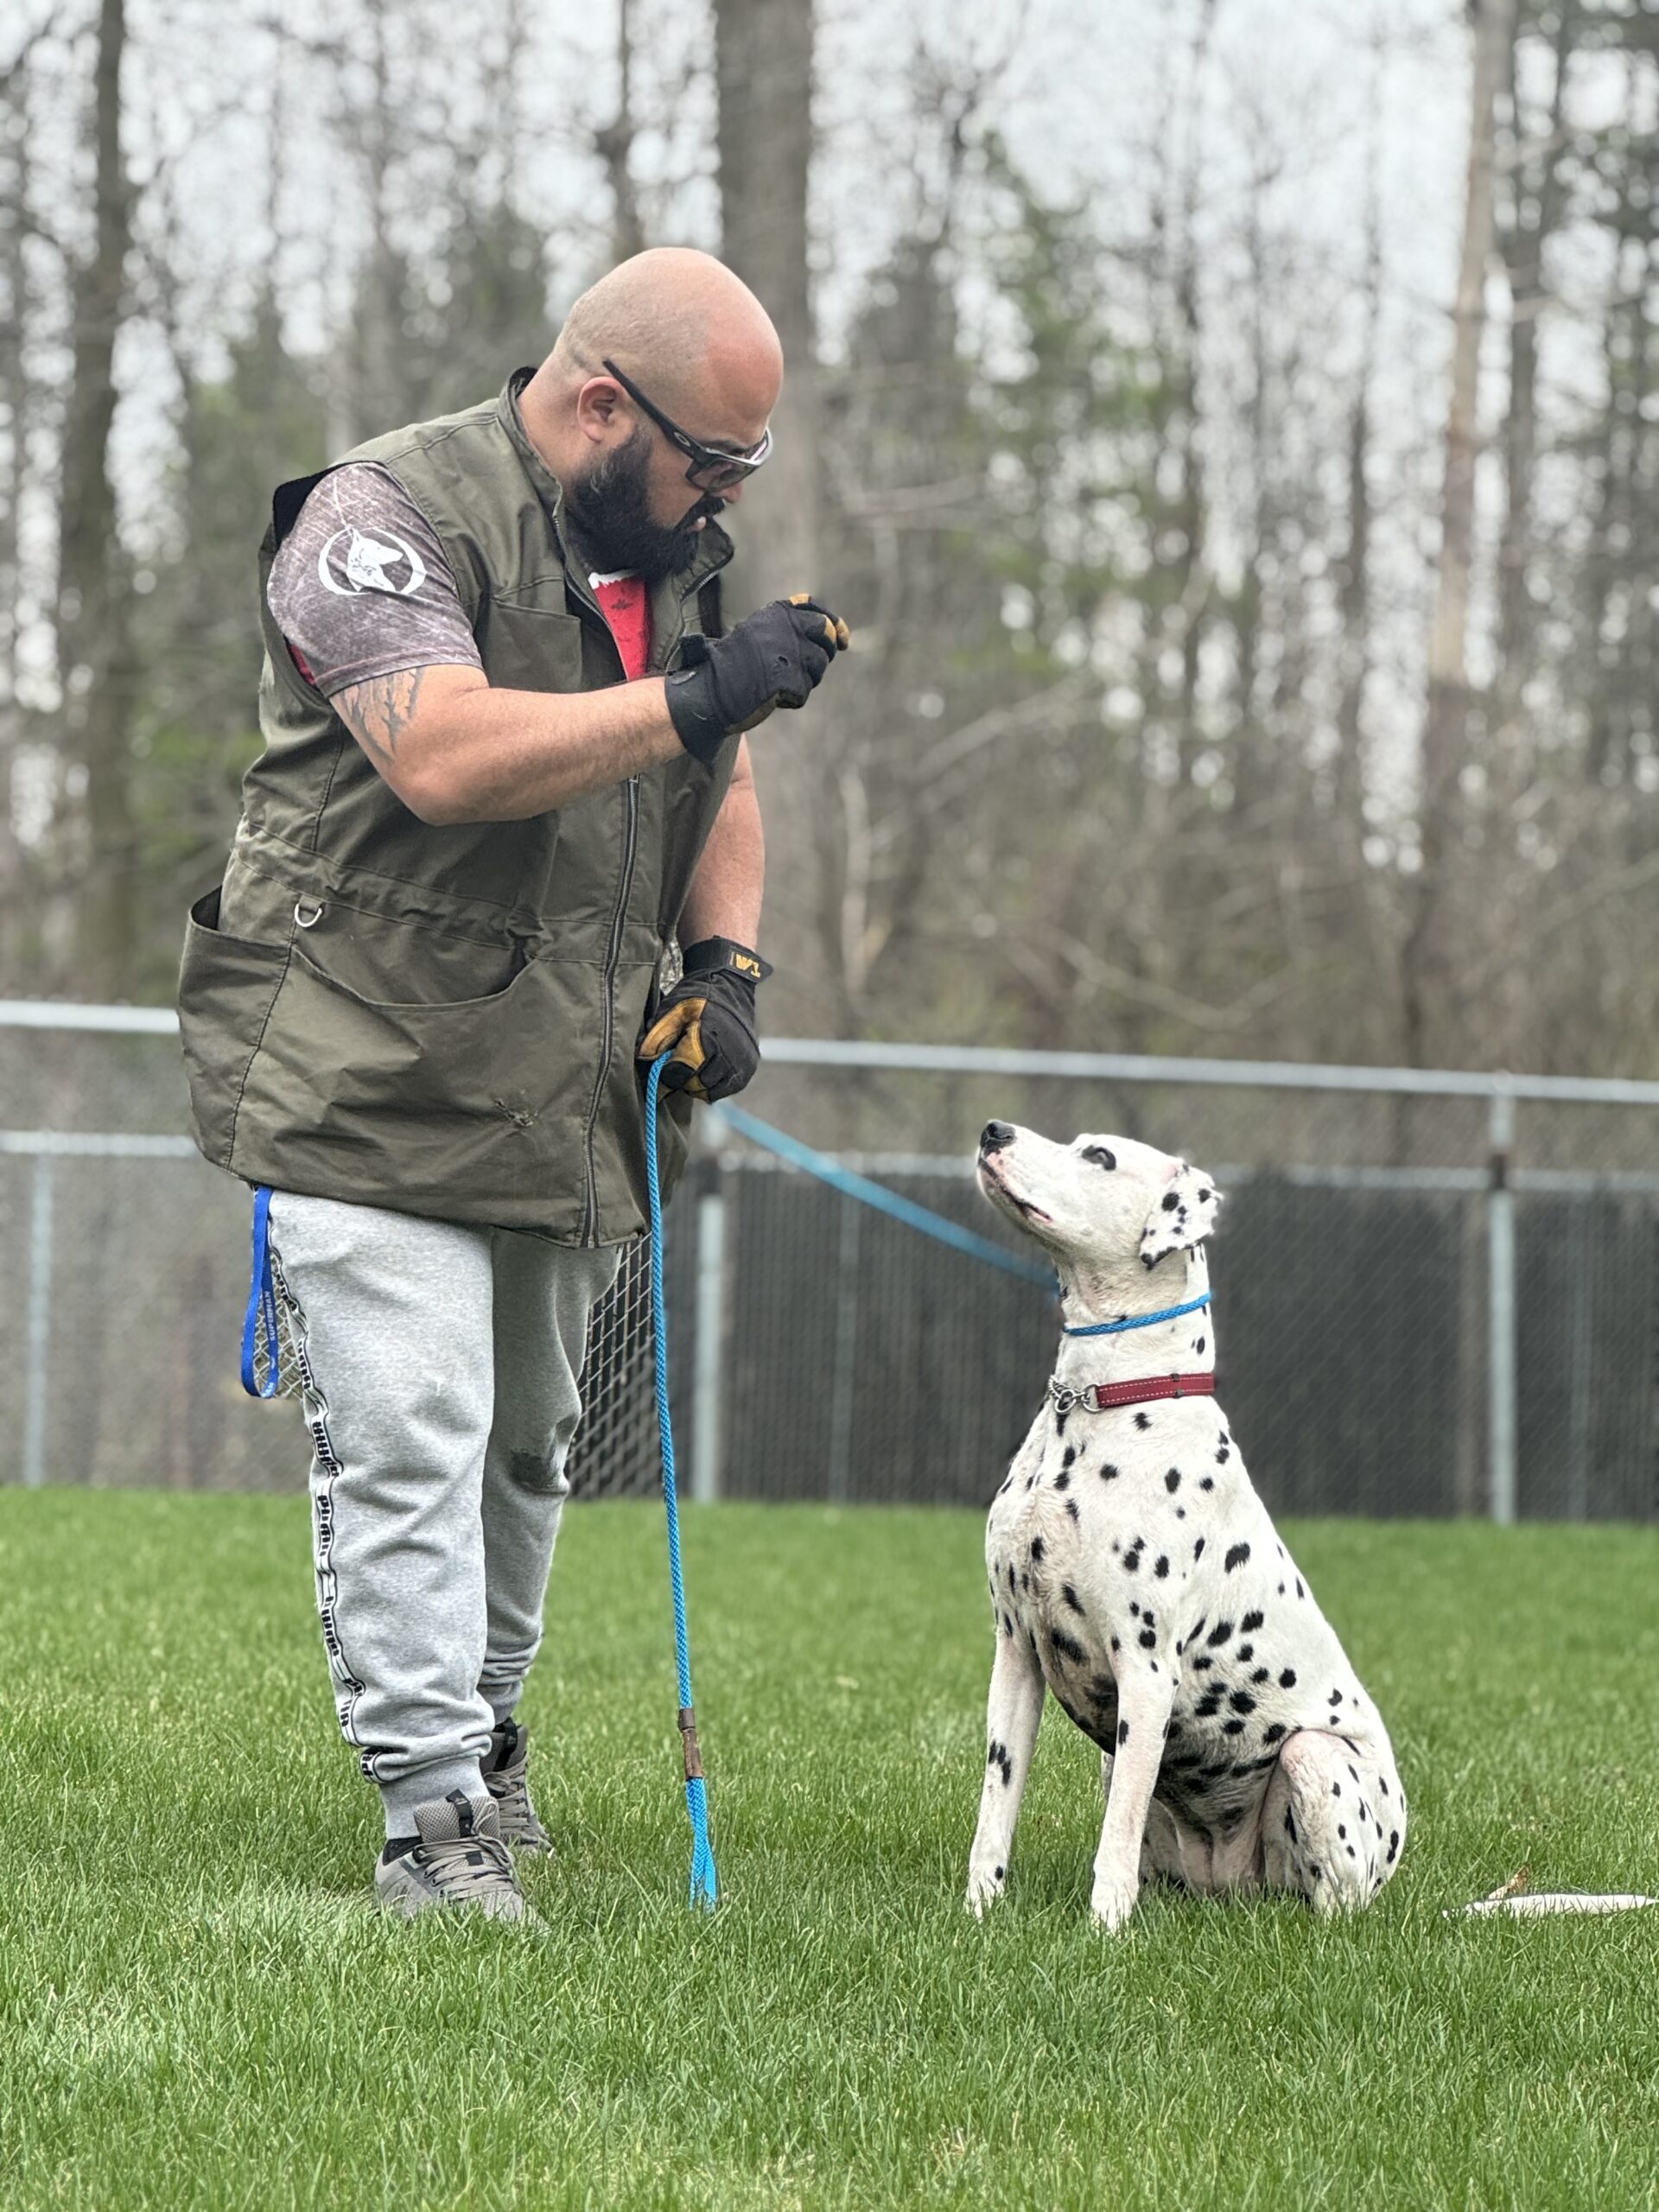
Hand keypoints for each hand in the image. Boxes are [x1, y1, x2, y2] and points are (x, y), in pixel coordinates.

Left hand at [639, 936, 772, 1101]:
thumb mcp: (671, 1011)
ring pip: (710, 1091)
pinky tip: (706, 1068)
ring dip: (697, 1083)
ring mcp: (742, 1062)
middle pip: (695, 1085)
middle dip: (682, 1078)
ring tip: (692, 1064)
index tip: (657, 1075)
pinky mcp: (749, 1067)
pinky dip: (713, 1084)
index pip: (680, 1073)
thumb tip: (644, 1060)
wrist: (730, 987)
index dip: (665, 1076)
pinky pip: (726, 1088)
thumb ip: (656, 1037)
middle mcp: (729, 1054)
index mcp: (707, 1038)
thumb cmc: (696, 997)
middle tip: (677, 1063)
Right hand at [665, 594, 850, 763]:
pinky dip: (791, 698)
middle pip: (826, 636)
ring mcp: (789, 652)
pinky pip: (804, 690)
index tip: (843, 639)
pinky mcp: (790, 677)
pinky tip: (771, 696)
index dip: (834, 625)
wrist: (711, 689)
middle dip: (824, 653)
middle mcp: (786, 627)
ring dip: (805, 679)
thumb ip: (788, 627)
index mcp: (778, 613)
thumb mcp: (758, 633)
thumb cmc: (733, 664)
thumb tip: (833, 630)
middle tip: (804, 668)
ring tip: (778, 682)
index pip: (817, 612)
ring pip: (819, 666)